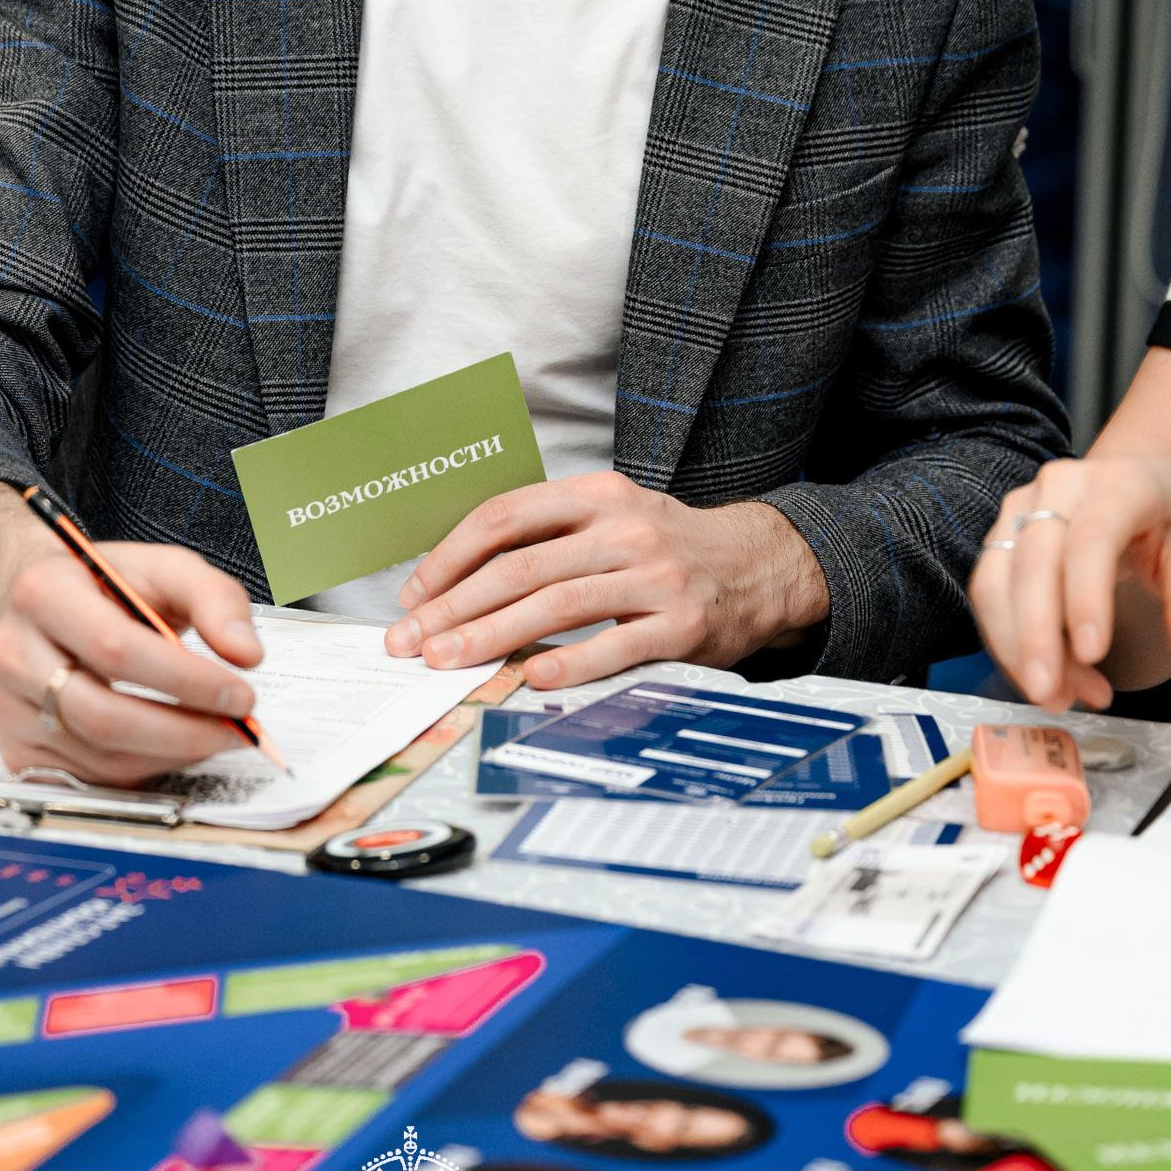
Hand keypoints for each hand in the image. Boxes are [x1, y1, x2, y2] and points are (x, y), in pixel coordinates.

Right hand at [0, 483, 262, 785]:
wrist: (35, 604)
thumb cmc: (103, 586)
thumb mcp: (164, 569)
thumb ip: (215, 599)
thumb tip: (246, 653)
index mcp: (45, 592)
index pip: (116, 648)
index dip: (185, 680)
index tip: (239, 694)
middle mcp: (12, 652)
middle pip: (103, 715)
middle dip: (184, 732)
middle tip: (236, 729)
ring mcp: (7, 708)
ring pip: (98, 756)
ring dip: (170, 756)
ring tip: (213, 735)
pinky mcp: (14, 748)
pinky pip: (87, 779)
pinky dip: (141, 771)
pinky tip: (171, 748)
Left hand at [381, 473, 829, 688]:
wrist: (758, 565)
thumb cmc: (665, 546)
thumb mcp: (611, 515)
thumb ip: (547, 536)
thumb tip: (457, 580)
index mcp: (597, 494)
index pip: (506, 517)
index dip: (451, 556)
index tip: (415, 594)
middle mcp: (625, 528)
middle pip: (521, 566)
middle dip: (455, 606)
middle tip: (412, 640)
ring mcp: (655, 577)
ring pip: (557, 605)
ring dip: (491, 636)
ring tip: (448, 660)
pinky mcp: (682, 626)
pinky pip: (615, 646)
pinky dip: (569, 662)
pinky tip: (530, 677)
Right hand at [969, 454, 1170, 711]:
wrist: (1133, 488)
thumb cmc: (1165, 520)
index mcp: (1120, 482)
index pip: (1093, 535)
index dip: (1086, 595)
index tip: (1091, 653)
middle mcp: (1061, 487)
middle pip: (1034, 560)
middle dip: (1037, 635)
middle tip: (1053, 694)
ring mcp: (1022, 507)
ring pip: (996, 579)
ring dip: (1017, 646)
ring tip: (1056, 696)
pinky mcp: (1000, 535)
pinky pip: (986, 594)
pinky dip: (1006, 642)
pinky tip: (1042, 676)